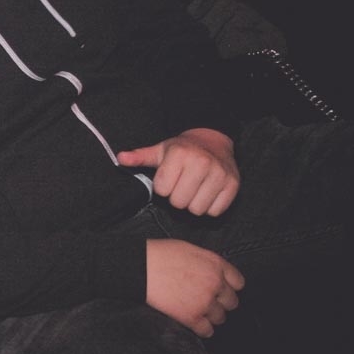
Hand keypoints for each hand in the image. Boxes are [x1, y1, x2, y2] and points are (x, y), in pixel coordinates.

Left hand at [117, 127, 239, 215]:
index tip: (170, 178)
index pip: (162, 190)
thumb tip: (120, 158)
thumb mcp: (160, 151)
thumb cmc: (182, 150)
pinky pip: (215, 211)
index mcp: (180, 154)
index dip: (163, 187)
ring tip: (194, 188)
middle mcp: (201, 162)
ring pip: (197, 210)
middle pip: (179, 203)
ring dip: (193, 203)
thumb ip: (140, 157)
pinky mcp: (233, 184)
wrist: (214, 142)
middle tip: (182, 185)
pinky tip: (207, 192)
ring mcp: (219, 174)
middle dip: (177, 197)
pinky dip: (210, 206)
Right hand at [145, 238, 243, 337]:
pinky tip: (197, 324)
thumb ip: (207, 263)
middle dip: (222, 302)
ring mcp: (204, 302)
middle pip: (232, 302)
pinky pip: (207, 330)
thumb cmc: (160, 255)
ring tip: (201, 312)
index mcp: (215, 265)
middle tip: (211, 302)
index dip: (229, 286)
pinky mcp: (191, 317)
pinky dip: (203, 329)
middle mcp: (215, 284)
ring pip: (220, 317)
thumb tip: (210, 272)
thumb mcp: (190, 249)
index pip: (238, 282)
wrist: (141, 267)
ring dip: (212, 316)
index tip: (223, 289)